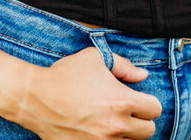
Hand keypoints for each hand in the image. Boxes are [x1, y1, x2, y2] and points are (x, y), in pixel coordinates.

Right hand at [14, 47, 162, 138]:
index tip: (137, 100)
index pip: (155, 110)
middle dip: (140, 120)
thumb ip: (124, 66)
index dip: (148, 102)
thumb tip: (143, 76)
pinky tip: (100, 133)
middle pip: (148, 131)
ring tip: (111, 122)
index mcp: (122, 101)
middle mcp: (116, 126)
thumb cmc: (65, 74)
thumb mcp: (95, 59)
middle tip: (126, 112)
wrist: (35, 98)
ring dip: (126, 134)